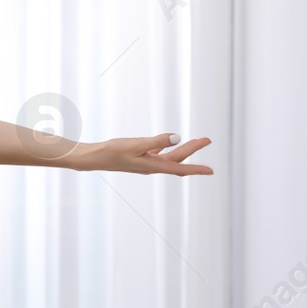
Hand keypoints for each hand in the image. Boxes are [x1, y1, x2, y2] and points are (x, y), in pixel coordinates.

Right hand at [69, 133, 213, 175]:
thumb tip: (177, 137)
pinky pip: (161, 155)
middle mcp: (152, 167)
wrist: (95, 157)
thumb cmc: (112, 152)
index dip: (196, 169)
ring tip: (197, 141)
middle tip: (207, 139)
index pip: (180, 168)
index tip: (211, 171)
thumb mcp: (135, 144)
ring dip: (184, 150)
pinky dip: (170, 148)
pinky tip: (172, 142)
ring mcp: (146, 163)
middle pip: (178, 160)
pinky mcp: (140, 158)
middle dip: (193, 150)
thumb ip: (156, 141)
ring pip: (171, 157)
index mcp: (152, 166)